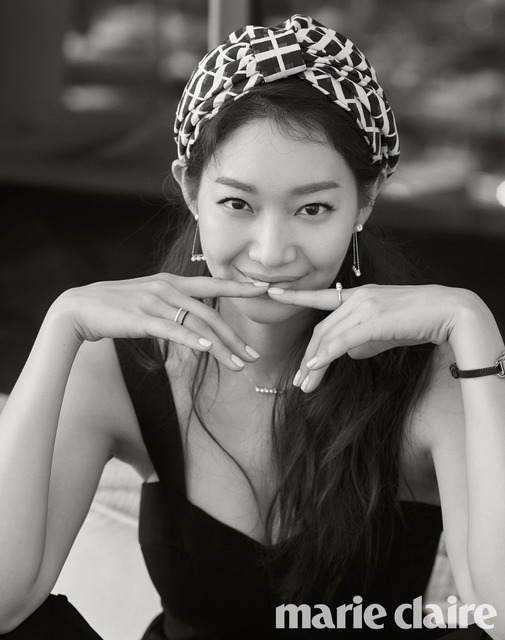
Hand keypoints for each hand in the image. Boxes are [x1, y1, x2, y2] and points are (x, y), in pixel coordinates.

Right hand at [51, 274, 268, 369]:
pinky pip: (173, 329)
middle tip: (253, 355)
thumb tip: (195, 319)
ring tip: (239, 364)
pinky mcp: (142, 318)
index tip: (265, 289)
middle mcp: (167, 287)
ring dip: (221, 346)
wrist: (80, 308)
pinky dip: (193, 338)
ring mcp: (155, 301)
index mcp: (172, 282)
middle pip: (211, 312)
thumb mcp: (150, 300)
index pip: (213, 284)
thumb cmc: (117, 307)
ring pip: (198, 323)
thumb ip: (173, 304)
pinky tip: (209, 348)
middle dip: (235, 336)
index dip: (240, 287)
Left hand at [268, 283, 460, 391]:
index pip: (319, 296)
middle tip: (298, 381)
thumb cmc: (419, 321)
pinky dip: (325, 355)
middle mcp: (357, 297)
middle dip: (307, 357)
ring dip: (313, 364)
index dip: (294, 295)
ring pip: (328, 337)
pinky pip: (342, 340)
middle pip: (321, 329)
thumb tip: (346, 355)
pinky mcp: (373, 319)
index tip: (271, 292)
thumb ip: (363, 341)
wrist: (449, 312)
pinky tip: (314, 368)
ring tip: (304, 386)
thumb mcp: (385, 332)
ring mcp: (364, 306)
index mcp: (358, 296)